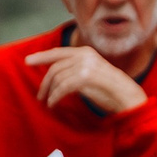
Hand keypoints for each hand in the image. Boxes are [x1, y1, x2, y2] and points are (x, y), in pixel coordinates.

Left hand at [24, 44, 148, 112]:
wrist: (128, 97)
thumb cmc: (111, 89)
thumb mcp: (93, 72)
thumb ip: (76, 69)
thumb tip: (56, 74)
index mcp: (86, 52)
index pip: (59, 52)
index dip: (42, 57)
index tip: (28, 61)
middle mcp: (85, 55)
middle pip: (55, 67)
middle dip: (45, 82)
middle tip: (40, 95)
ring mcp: (85, 66)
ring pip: (57, 78)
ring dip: (50, 92)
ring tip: (48, 102)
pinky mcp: (85, 78)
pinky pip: (62, 88)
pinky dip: (55, 97)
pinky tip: (54, 104)